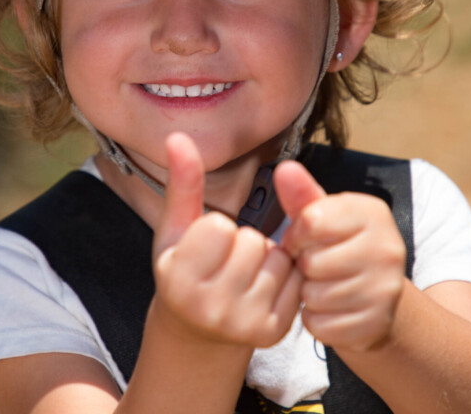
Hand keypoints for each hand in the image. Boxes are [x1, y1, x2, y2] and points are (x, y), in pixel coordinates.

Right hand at [152, 132, 301, 347]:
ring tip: (243, 273)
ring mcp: (243, 323)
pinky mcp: (272, 331)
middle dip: (243, 242)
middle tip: (225, 260)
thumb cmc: (184, 270)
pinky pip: (295, 281)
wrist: (197, 330)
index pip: (219, 227)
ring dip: (266, 258)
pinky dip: (284, 277)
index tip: (205, 246)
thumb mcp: (175, 229)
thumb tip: (177, 137)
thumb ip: (182, 183)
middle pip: (252, 242)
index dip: (215, 227)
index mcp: (179, 280)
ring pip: (277, 259)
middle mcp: (210, 308)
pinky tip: (261, 287)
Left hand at [275, 160, 405, 351]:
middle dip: (304, 266)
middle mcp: (387, 248)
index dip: (296, 235)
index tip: (303, 239)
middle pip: (312, 262)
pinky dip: (315, 320)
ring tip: (324, 285)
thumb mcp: (324, 216)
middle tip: (316, 265)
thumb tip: (284, 168)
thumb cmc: (341, 247)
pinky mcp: (375, 324)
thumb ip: (302, 194)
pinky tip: (330, 308)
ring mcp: (385, 289)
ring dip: (309, 294)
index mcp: (372, 213)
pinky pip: (320, 324)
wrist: (378, 297)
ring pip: (314, 295)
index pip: (311, 221)